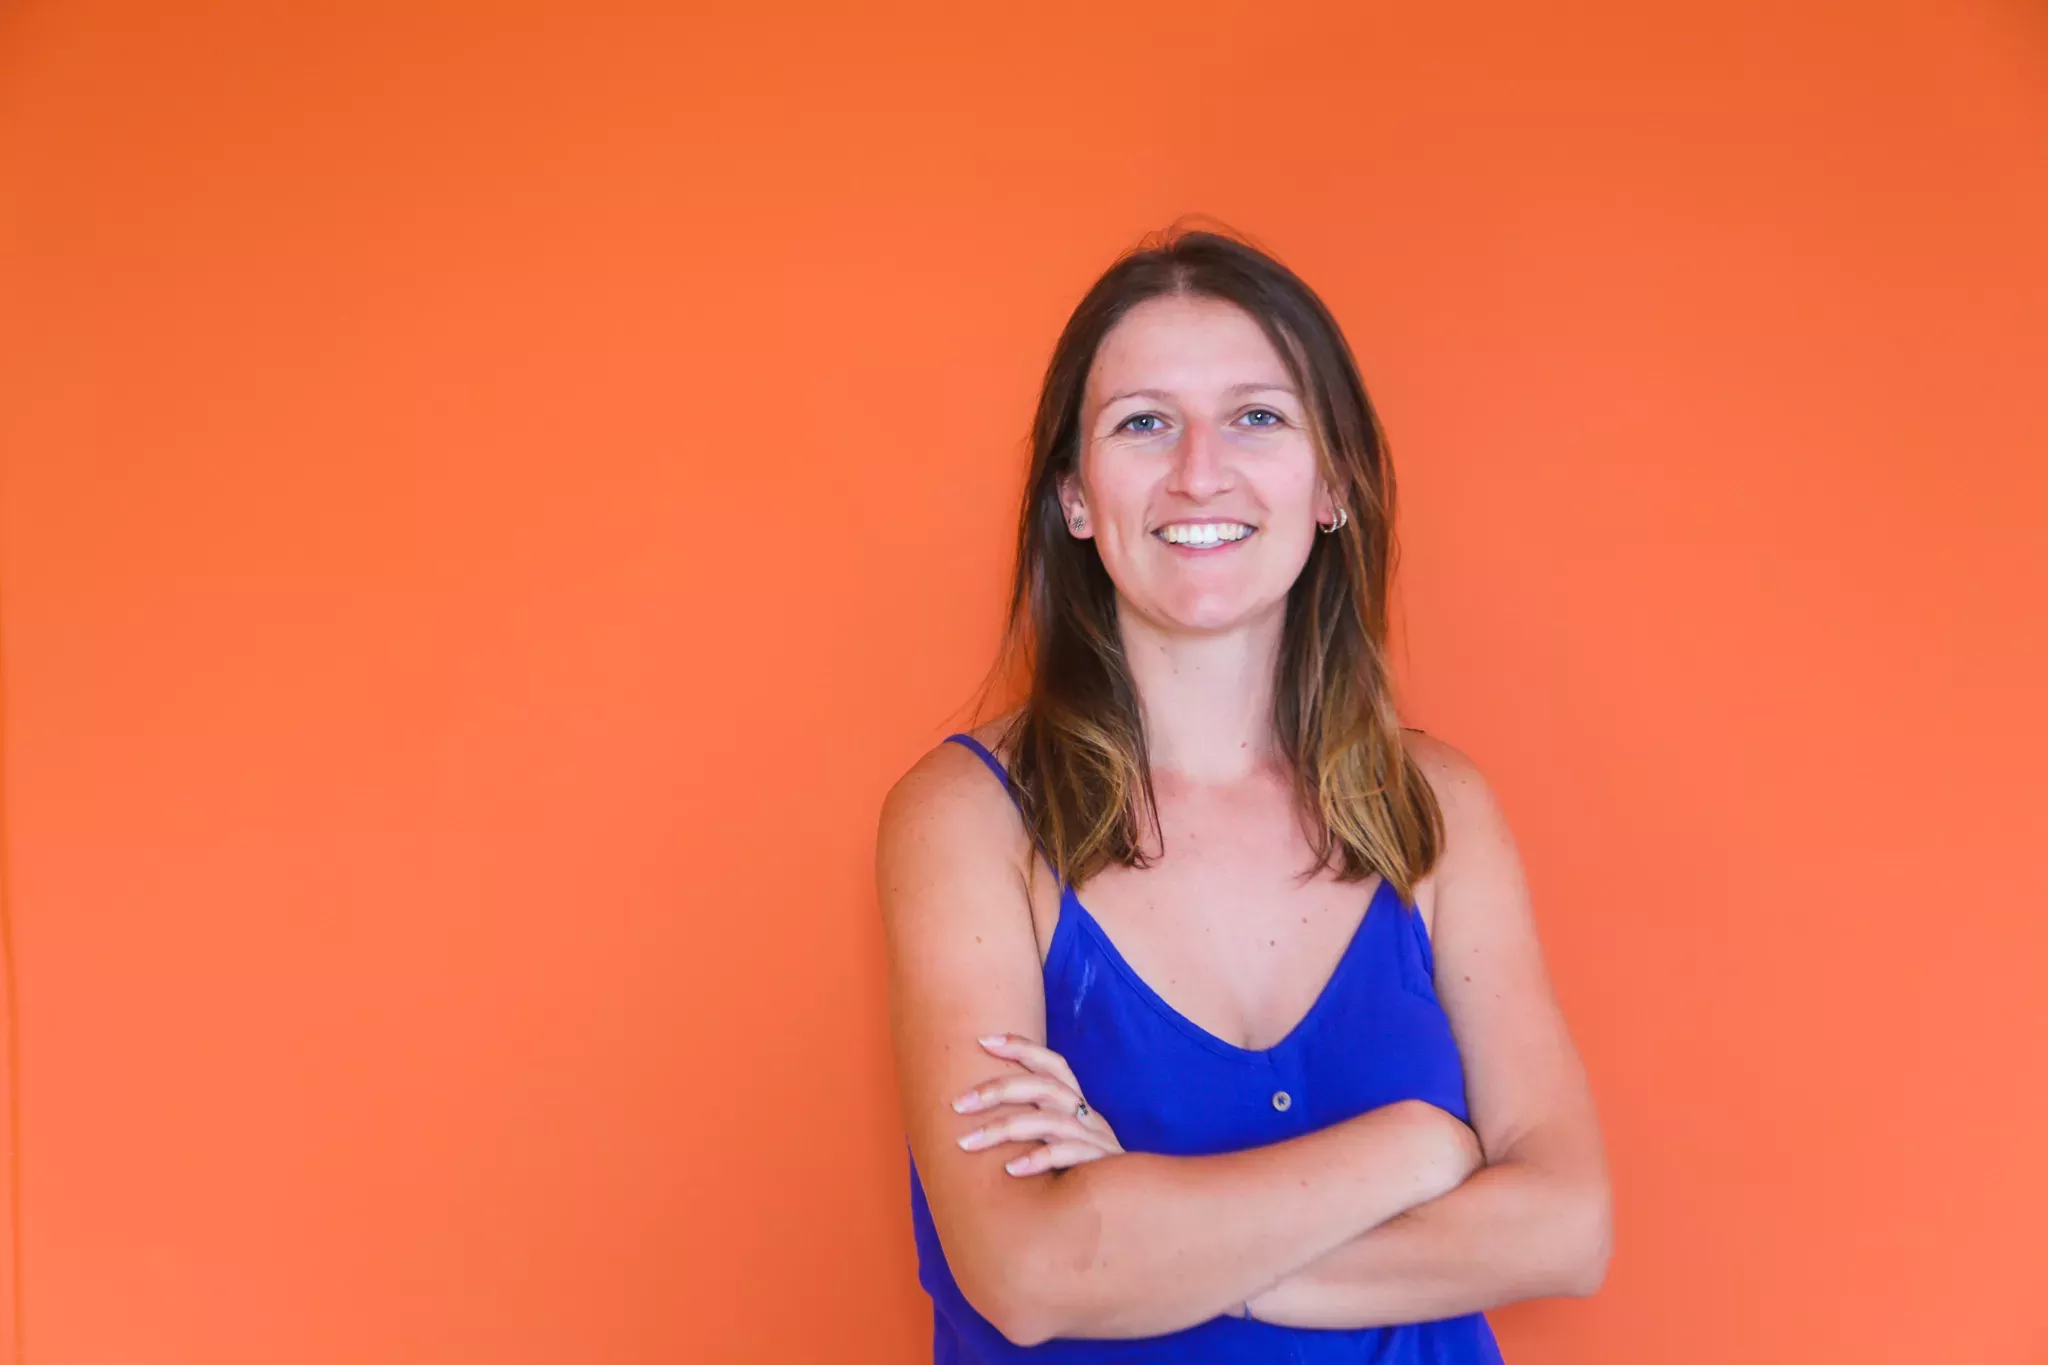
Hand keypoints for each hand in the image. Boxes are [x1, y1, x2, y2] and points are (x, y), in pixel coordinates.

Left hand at [950, 1033, 1124, 1175]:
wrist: (1135, 1207)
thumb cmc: (1086, 1175)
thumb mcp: (1064, 1144)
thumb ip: (1035, 1129)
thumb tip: (978, 1124)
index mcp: (1077, 1106)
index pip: (1052, 1064)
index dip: (1022, 1047)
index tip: (983, 1040)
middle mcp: (1087, 1116)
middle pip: (1042, 1087)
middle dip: (996, 1090)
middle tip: (957, 1104)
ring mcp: (1095, 1140)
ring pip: (1047, 1121)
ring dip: (1003, 1130)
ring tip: (966, 1143)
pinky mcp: (1100, 1167)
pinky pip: (1068, 1155)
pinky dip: (1038, 1158)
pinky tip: (1011, 1169)